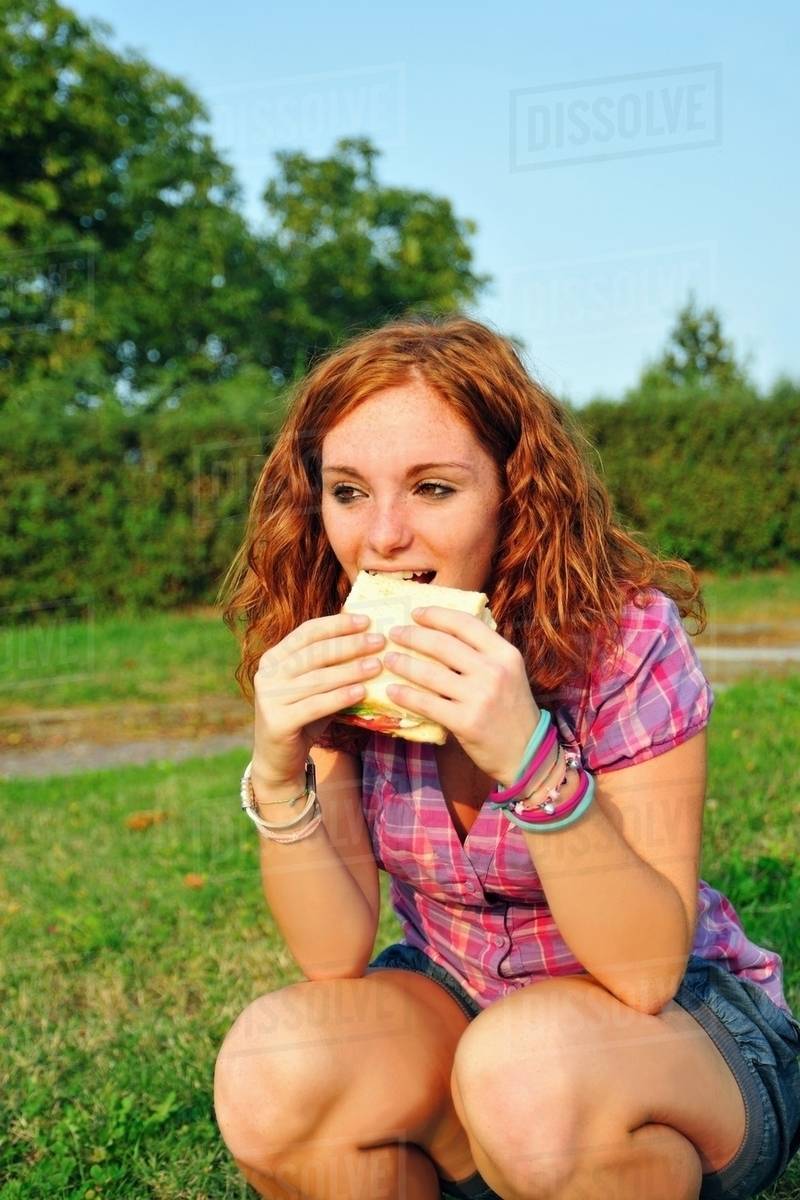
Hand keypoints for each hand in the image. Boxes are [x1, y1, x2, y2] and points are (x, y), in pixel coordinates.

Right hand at [252, 612, 384, 783]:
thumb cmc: (304, 716)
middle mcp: (267, 674)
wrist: (279, 760)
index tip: (366, 620)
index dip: (337, 624)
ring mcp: (268, 698)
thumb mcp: (315, 686)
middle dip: (349, 645)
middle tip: (379, 641)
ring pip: (317, 679)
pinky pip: (315, 705)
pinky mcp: (277, 722)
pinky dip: (340, 697)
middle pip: (314, 653)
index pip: (307, 632)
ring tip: (377, 665)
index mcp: (274, 657)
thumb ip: (331, 664)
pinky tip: (363, 691)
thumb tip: (368, 637)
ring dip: (350, 670)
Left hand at [383, 605, 540, 784]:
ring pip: (430, 673)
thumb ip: (484, 653)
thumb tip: (444, 631)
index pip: (465, 623)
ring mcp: (479, 697)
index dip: (437, 615)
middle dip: (413, 635)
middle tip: (394, 633)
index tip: (415, 613)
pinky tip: (392, 690)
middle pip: (443, 644)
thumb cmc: (512, 710)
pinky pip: (427, 703)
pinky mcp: (466, 722)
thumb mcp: (509, 673)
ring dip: (403, 663)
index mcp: (505, 653)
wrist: (527, 753)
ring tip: (389, 660)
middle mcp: (494, 671)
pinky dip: (405, 695)